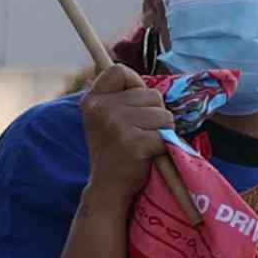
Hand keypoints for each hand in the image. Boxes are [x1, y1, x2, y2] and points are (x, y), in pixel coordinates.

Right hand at [75, 58, 175, 196]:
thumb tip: (137, 75)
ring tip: (144, 145)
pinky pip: (165, 135)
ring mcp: (115, 124)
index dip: (134, 85)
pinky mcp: (132, 142)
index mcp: (92, 100)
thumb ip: (122, 97)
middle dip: (154, 114)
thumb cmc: (117, 150)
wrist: (109, 187)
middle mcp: (100, 108)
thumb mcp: (109, 118)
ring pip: (164, 115)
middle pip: (151, 94)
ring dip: (162, 132)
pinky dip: (163, 147)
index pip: (119, 71)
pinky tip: (147, 157)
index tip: (131, 106)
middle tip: (138, 134)